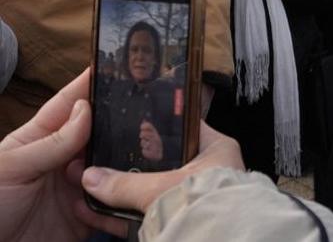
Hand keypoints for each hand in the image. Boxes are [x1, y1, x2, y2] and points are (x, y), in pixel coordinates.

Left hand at [0, 69, 124, 240]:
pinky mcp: (87, 215)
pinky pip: (113, 202)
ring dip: (122, 162)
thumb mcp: (10, 167)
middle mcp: (62, 160)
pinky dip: (118, 198)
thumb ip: (51, 141)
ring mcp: (76, 186)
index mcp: (38, 140)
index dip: (89, 84)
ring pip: (112, 165)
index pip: (67, 105)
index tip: (115, 65)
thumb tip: (86, 109)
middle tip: (145, 109)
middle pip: (98, 133)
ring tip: (140, 152)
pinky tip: (120, 193)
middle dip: (118, 122)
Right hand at [79, 120, 244, 236]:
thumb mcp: (160, 188)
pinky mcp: (179, 218)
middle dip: (131, 164)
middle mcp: (209, 171)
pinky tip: (96, 212)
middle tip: (103, 157)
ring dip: (123, 191)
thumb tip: (93, 178)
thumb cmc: (207, 207)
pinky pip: (147, 213)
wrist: (215, 241)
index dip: (157, 126)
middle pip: (163, 162)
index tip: (132, 125)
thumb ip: (125, 183)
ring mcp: (192, 196)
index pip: (183, 127)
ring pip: (152, 189)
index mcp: (215, 150)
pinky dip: (123, 214)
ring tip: (93, 185)